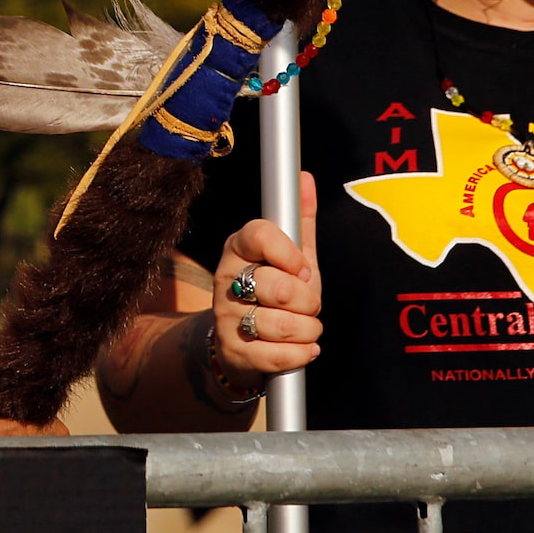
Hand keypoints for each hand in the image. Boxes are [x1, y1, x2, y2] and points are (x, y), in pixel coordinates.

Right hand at [216, 172, 321, 382]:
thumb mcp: (290, 259)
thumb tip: (305, 177)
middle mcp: (227, 279)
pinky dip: (300, 355)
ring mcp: (225, 316)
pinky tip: (302, 349)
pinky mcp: (232, 350)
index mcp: (239, 249)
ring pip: (280, 323)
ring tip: (305, 329)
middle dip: (307, 302)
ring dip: (307, 330)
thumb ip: (299, 221)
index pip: (260, 234)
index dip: (289, 254)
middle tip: (306, 305)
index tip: (302, 269)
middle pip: (277, 286)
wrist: (244, 345)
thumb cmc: (272, 296)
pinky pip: (276, 355)